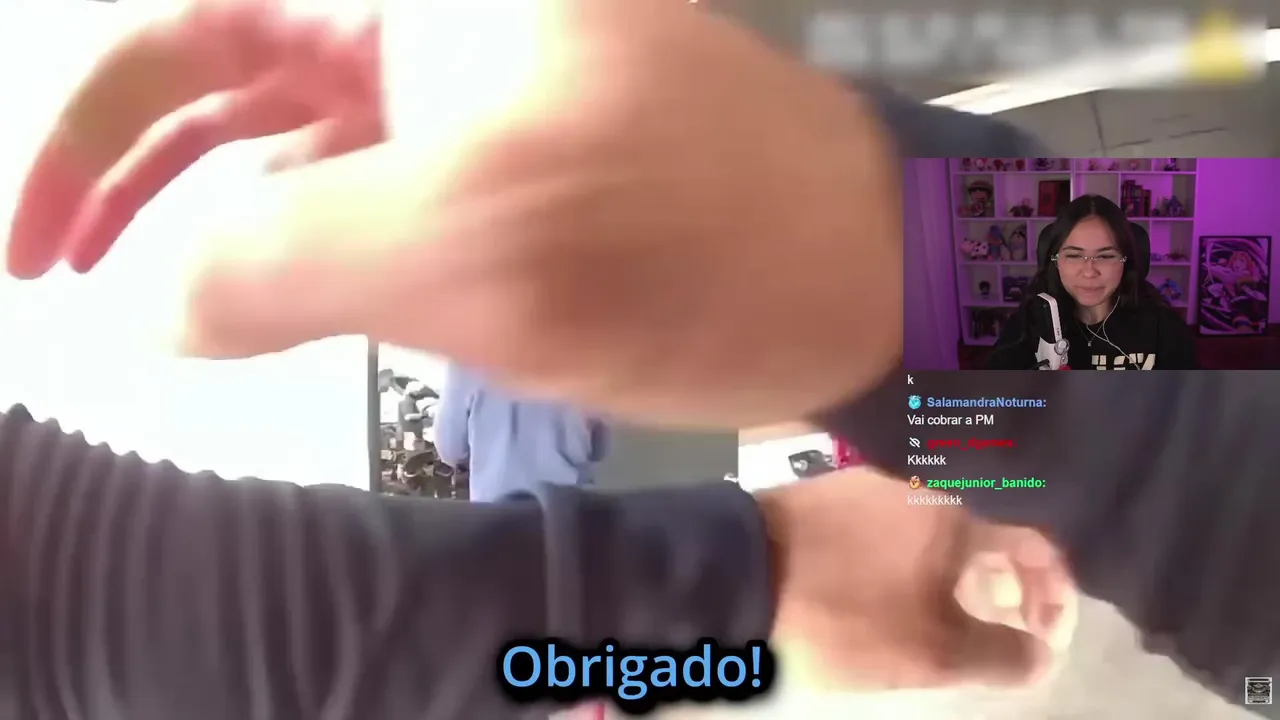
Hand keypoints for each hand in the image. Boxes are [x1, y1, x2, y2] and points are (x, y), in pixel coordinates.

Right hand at [5, 0, 900, 428]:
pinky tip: (277, 294)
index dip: (89, 125)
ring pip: (301, 130)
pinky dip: (313, 235)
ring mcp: (477, 87)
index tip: (37, 245)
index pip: (192, 25)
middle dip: (135, 159)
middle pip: (229, 64)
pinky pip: (379, 184)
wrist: (867, 275)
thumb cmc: (688, 238)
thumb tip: (147, 305)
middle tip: (65, 267)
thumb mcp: (463, 246)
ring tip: (159, 296)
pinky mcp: (518, 160)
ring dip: (217, 204)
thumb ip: (274, 261)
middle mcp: (435, 16)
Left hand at [757, 468, 1076, 689]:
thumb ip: (1002, 655)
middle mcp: (925, 476)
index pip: (1040, 540)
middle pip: (996, 525)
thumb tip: (1038, 653)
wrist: (736, 572)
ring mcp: (875, 476)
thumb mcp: (932, 652)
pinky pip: (905, 519)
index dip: (1055, 594)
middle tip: (1010, 630)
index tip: (1044, 639)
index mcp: (961, 504)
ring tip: (958, 618)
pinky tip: (907, 589)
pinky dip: (923, 555)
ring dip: (967, 570)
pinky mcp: (836, 488)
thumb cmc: (844, 611)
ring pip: (947, 522)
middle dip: (1013, 583)